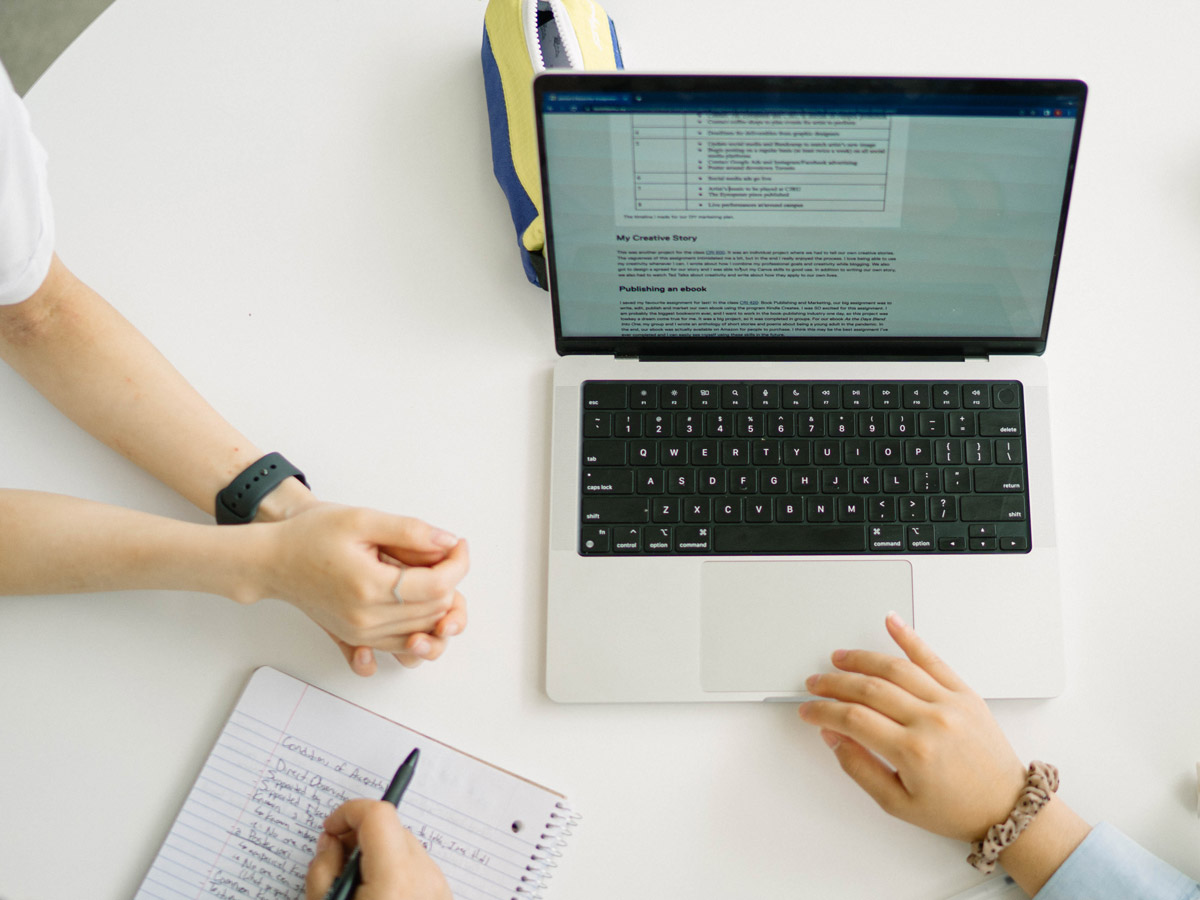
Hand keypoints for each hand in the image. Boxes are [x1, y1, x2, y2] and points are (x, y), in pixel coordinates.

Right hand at [238, 502, 468, 675]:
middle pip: (435, 611)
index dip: (458, 564)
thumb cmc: (310, 536)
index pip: (438, 587)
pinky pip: (402, 642)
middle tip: (445, 552)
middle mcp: (366, 619)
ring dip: (438, 604)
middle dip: (450, 580)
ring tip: (432, 572)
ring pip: (423, 630)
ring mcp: (361, 634)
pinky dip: (419, 623)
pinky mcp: (357, 638)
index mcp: (369, 588)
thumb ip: (410, 531)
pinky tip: (417, 598)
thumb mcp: (362, 520)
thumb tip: (447, 542)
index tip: (458, 544)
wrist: (272, 561)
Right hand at [305, 799, 450, 899]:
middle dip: (359, 836)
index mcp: (395, 877)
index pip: (377, 813)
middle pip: (390, 828)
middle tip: (336, 861)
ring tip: (355, 885)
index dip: (348, 812)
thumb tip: (330, 841)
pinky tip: (376, 894)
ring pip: (403, 847)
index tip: (330, 828)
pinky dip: (393, 871)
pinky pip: (415, 868)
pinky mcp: (442, 894)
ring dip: (376, 854)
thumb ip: (323, 869)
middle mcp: (424, 876)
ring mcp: (437, 886)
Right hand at [797, 612, 1025, 842]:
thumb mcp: (898, 804)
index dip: (824, 711)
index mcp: (913, 751)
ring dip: (862, 659)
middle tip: (816, 684)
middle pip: (869, 689)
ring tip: (840, 658)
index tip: (809, 711)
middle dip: (834, 684)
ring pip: (896, 668)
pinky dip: (910, 638)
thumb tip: (833, 737)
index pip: (853, 719)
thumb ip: (859, 768)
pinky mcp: (965, 693)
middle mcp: (931, 721)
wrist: (1006, 807)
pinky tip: (892, 622)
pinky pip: (933, 658)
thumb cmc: (957, 809)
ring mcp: (950, 702)